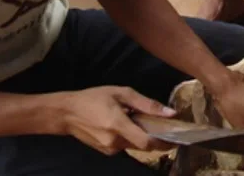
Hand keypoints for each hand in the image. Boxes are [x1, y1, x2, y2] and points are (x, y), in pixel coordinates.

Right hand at [55, 86, 175, 155]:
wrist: (67, 113)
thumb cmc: (94, 98)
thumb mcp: (121, 93)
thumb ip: (147, 104)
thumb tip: (170, 113)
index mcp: (119, 126)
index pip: (147, 143)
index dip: (164, 143)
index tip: (176, 138)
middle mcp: (114, 142)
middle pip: (143, 146)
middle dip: (156, 138)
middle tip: (164, 126)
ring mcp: (109, 149)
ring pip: (134, 146)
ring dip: (142, 136)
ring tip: (142, 121)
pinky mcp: (105, 151)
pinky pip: (124, 146)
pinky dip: (130, 137)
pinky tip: (127, 125)